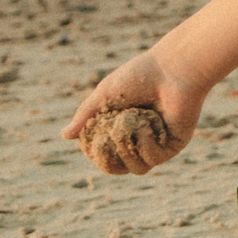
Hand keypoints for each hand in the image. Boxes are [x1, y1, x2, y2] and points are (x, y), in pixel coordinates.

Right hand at [61, 49, 209, 175]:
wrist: (172, 69)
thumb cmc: (140, 76)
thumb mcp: (105, 94)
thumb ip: (86, 115)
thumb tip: (64, 135)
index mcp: (122, 128)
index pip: (104, 155)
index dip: (95, 152)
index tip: (92, 138)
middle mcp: (139, 139)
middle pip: (118, 167)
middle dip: (108, 157)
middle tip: (106, 136)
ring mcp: (157, 144)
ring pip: (136, 168)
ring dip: (126, 147)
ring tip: (127, 124)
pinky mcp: (173, 145)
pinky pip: (153, 159)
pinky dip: (145, 143)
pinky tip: (148, 124)